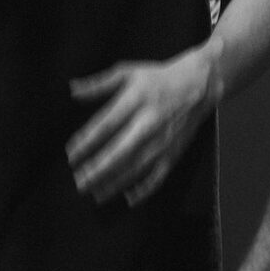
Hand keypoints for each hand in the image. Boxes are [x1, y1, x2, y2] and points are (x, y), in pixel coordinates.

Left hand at [68, 49, 215, 205]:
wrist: (198, 85)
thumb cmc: (156, 77)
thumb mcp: (127, 72)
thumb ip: (98, 84)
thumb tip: (72, 90)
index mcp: (135, 101)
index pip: (106, 124)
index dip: (87, 141)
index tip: (71, 155)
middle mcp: (149, 123)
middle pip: (120, 152)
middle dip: (98, 170)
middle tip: (79, 182)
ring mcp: (163, 141)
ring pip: (137, 168)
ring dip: (115, 183)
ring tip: (95, 193)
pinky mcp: (174, 153)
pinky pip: (159, 176)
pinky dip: (145, 189)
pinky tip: (128, 198)